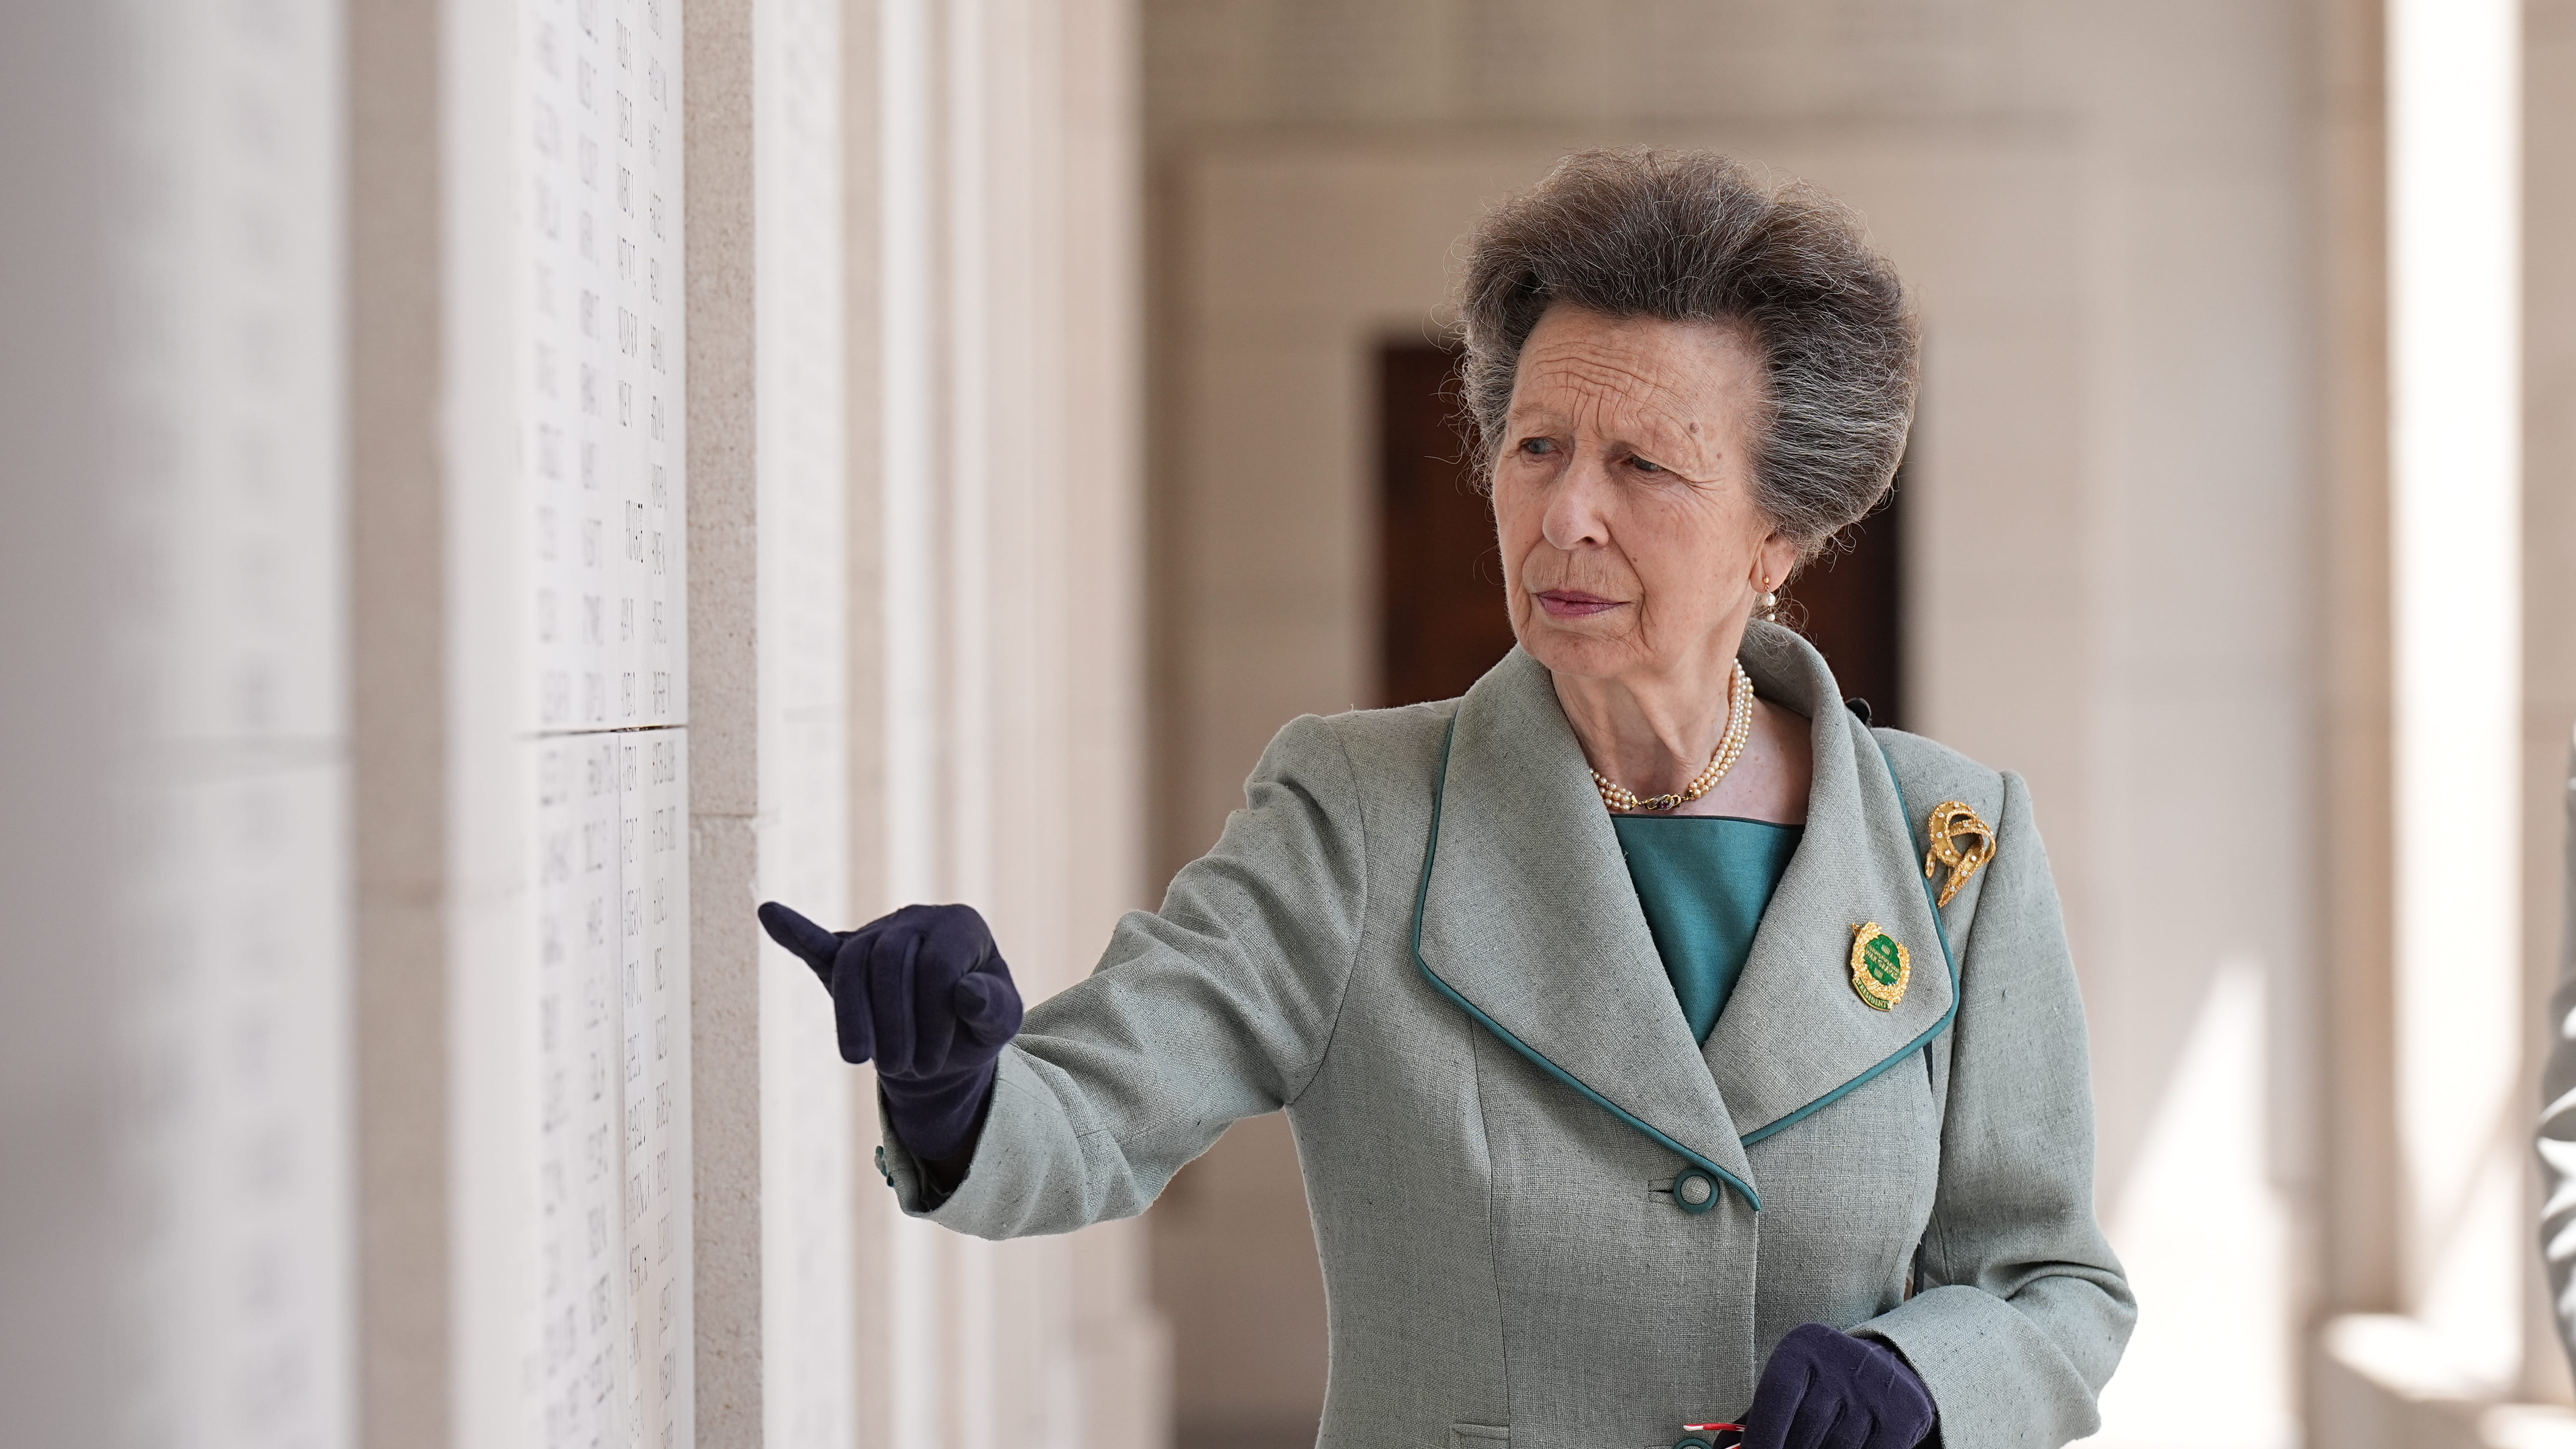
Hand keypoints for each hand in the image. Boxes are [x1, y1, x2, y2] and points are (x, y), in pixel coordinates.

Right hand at [757, 900, 1023, 1161]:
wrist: (944, 1042)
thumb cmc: (976, 1026)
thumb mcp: (1001, 1024)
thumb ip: (995, 1009)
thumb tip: (968, 993)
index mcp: (961, 926)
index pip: (937, 964)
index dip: (933, 1019)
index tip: (934, 1063)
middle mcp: (918, 919)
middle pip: (890, 959)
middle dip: (893, 1021)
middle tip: (903, 1068)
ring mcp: (878, 933)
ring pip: (851, 962)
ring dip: (852, 1015)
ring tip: (857, 1059)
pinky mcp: (845, 955)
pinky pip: (818, 942)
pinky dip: (794, 932)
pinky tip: (768, 913)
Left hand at [1743, 1323, 1934, 1448]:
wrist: (1889, 1371)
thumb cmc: (1821, 1388)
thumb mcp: (1789, 1391)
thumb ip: (1757, 1422)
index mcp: (1803, 1348)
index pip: (1776, 1396)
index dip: (1761, 1437)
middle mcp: (1841, 1360)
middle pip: (1807, 1428)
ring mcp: (1877, 1387)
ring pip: (1839, 1448)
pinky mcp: (1907, 1413)